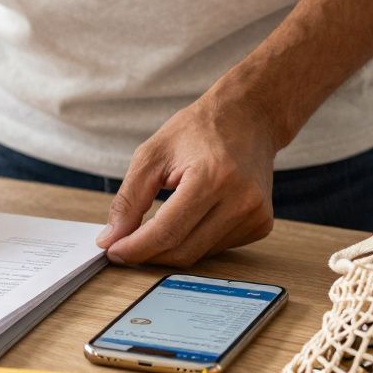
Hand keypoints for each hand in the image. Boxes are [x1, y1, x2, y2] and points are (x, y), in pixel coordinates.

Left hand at [95, 93, 277, 265]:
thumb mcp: (152, 155)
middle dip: (147, 254)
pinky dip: (192, 241)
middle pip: (182, 250)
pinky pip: (215, 248)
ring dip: (169, 249)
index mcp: (212, 178)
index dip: (136, 248)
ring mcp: (255, 215)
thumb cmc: (199, 130)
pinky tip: (188, 219)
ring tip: (154, 227)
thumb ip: (129, 200)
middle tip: (123, 247)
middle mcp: (240, 200)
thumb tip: (111, 239)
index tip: (113, 252)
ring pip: (198, 254)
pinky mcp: (261, 225)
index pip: (167, 231)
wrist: (249, 117)